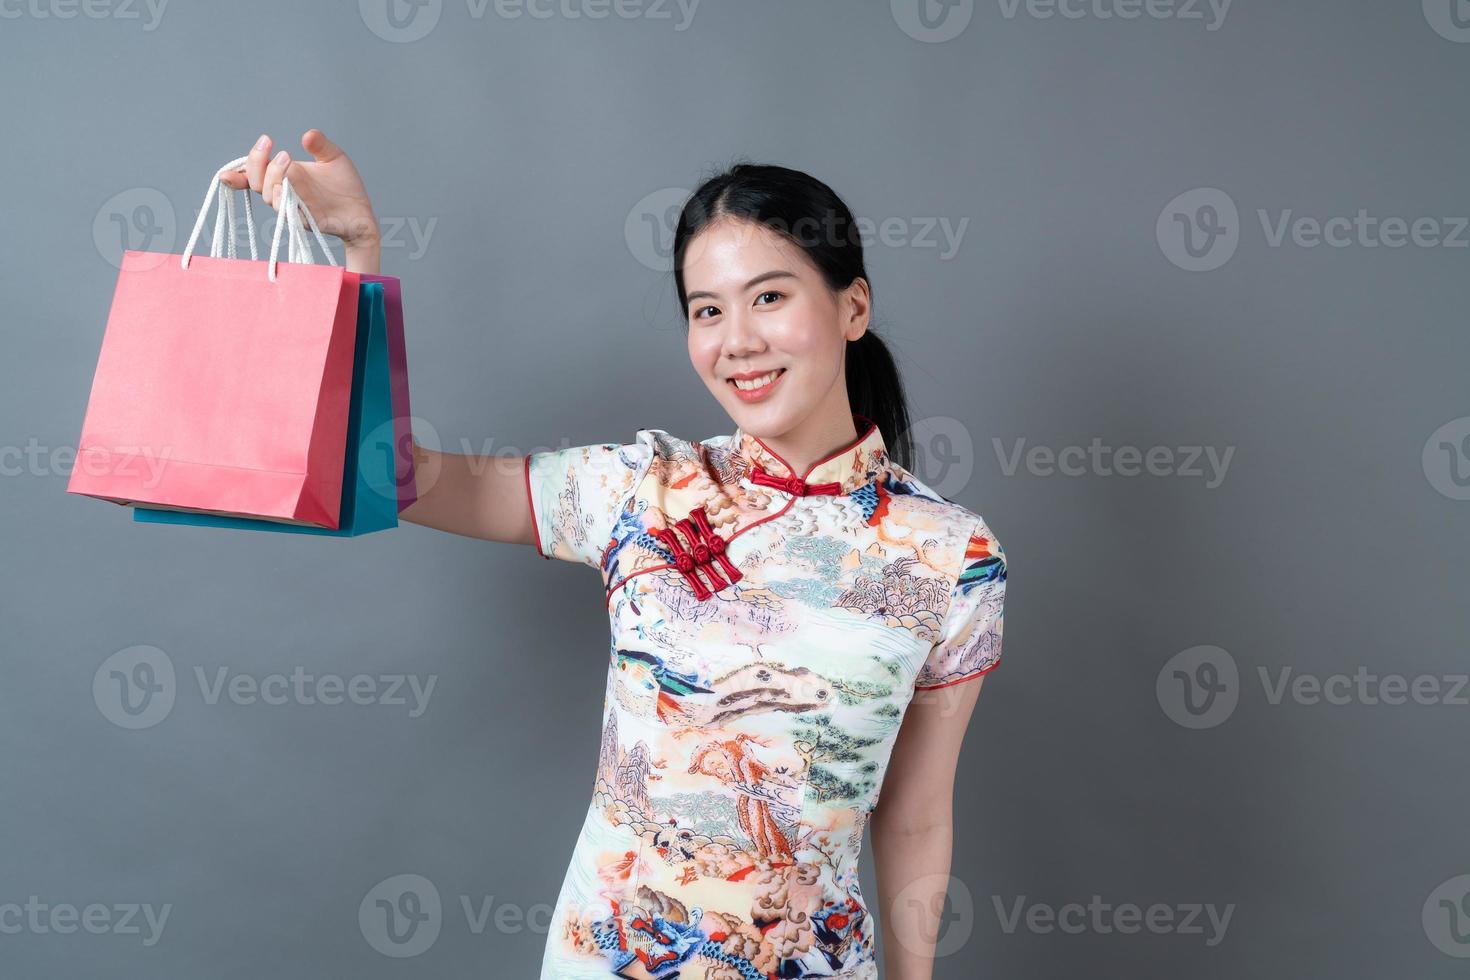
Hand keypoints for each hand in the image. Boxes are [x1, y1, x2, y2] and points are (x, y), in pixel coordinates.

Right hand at [221, 130, 379, 248]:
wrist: (363, 212)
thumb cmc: (345, 186)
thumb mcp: (333, 158)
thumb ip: (320, 145)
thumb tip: (307, 135)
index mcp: (285, 176)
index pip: (254, 175)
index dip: (237, 174)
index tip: (226, 172)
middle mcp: (284, 193)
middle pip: (257, 182)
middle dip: (258, 163)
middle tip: (272, 146)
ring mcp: (293, 208)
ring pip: (270, 197)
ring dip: (273, 177)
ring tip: (286, 159)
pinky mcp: (305, 221)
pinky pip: (288, 213)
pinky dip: (283, 199)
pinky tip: (285, 186)